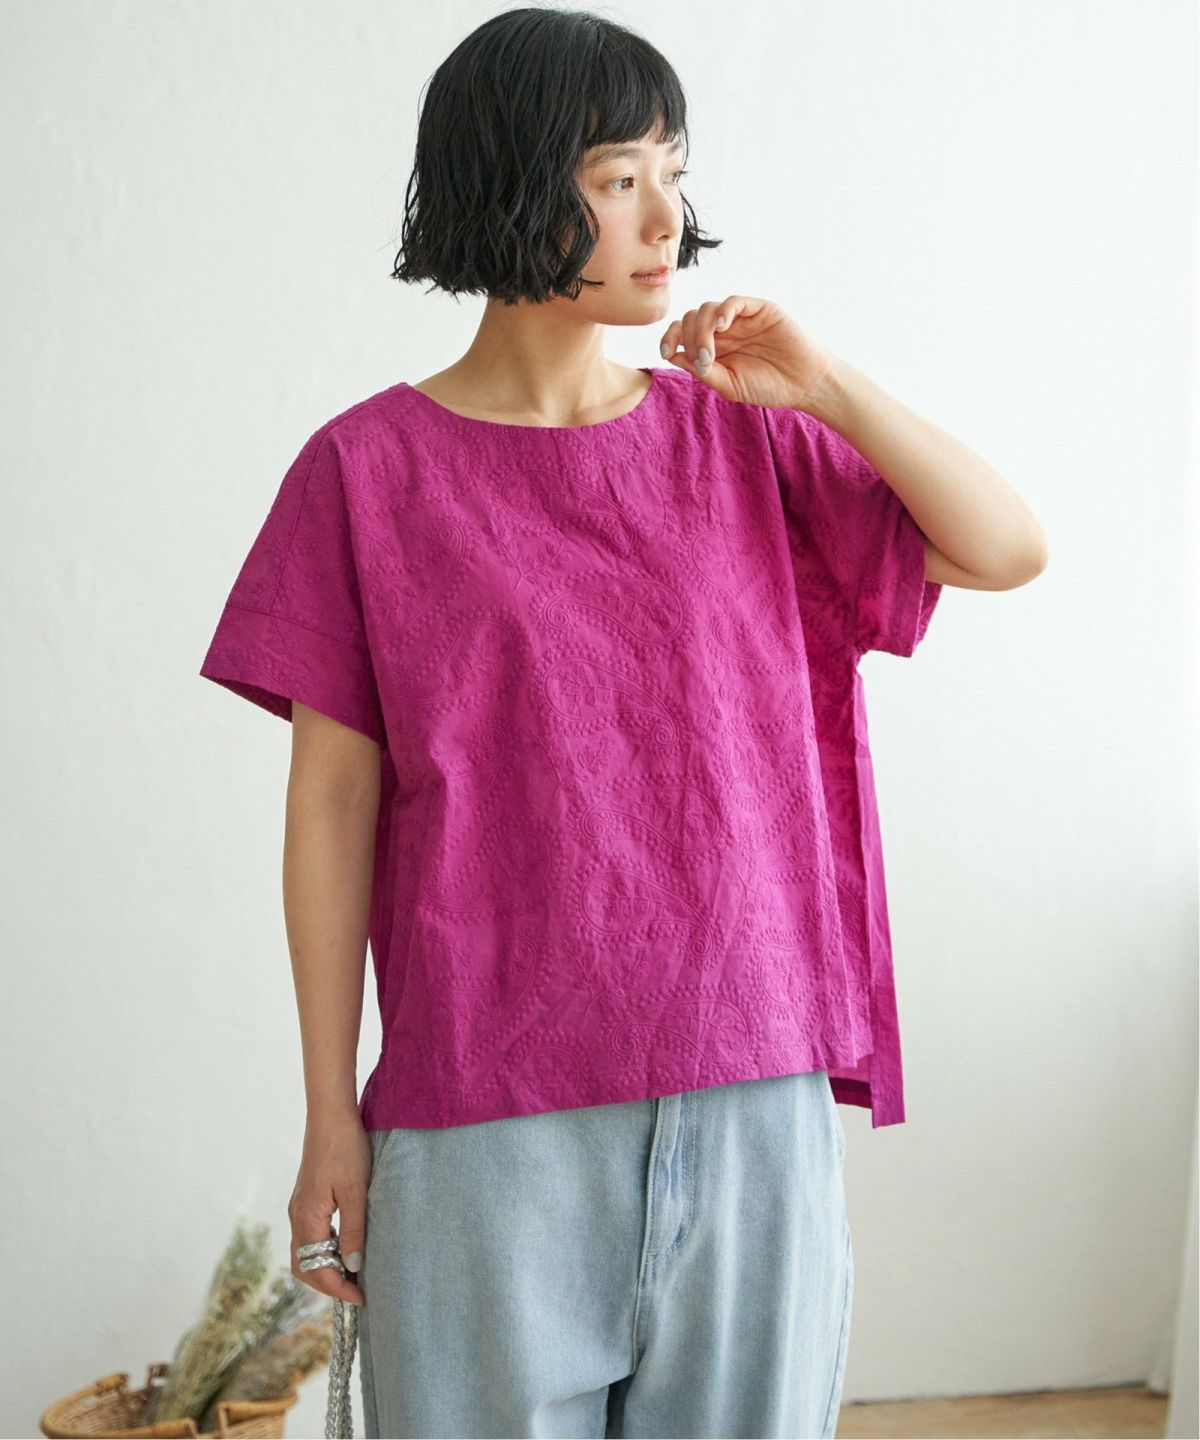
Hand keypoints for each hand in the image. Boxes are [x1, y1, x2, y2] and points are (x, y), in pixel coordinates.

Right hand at [288, 1112, 370, 1306]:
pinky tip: (346, 1246)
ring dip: (326, 1268)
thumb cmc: (345, 1148)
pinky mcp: (307, 1198)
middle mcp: (297, 1216)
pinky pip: (310, 1236)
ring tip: (355, 1273)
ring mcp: (300, 1207)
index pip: (316, 1268)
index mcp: (307, 1218)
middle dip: (329, 1284)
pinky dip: (325, 1250)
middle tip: (358, 1291)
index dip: (338, 1288)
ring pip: (306, 1252)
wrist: (330, 1115)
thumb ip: (354, 1230)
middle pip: (305, 1266)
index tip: (362, 1298)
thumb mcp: (356, 1191)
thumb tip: (354, 1267)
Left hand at [659, 295, 838, 412]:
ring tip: (712, 354)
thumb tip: (673, 356)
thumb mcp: (729, 385)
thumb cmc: (768, 386)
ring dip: (701, 331)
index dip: (670, 338)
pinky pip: (733, 302)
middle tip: (704, 361)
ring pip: (706, 309)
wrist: (804, 384)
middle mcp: (724, 330)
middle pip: (689, 319)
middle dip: (688, 339)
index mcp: (713, 347)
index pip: (682, 332)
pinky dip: (723, 311)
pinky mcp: (759, 309)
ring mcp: (740, 319)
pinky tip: (722, 328)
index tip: (666, 352)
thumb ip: (703, 372)